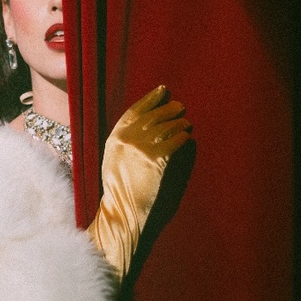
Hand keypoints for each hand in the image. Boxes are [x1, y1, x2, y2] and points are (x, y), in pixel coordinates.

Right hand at [88, 85, 191, 280]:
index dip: (150, 99)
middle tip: (180, 107)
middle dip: (168, 109)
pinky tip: (187, 137)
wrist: (123, 210)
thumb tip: (145, 126)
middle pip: (153, 116)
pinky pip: (175, 142)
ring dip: (179, 123)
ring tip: (186, 122)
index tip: (162, 91)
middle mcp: (127, 139)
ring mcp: (141, 149)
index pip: (135, 110)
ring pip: (166, 128)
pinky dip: (182, 138)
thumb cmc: (120, 188)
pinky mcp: (156, 160)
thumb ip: (125, 141)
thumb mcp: (113, 159)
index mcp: (114, 137)